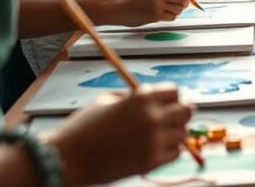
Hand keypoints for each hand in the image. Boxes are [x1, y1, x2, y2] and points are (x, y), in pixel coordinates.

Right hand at [43, 84, 191, 184]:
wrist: (67, 158)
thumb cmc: (84, 126)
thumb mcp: (108, 99)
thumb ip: (133, 97)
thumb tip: (153, 98)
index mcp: (142, 97)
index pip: (175, 91)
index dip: (171, 97)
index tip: (165, 103)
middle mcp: (152, 116)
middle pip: (187, 110)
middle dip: (180, 112)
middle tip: (169, 118)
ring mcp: (153, 140)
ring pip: (184, 133)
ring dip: (175, 132)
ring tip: (160, 135)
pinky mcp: (150, 162)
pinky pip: (175, 153)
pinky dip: (170, 150)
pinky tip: (156, 148)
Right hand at [114, 0, 189, 25]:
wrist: (118, 8)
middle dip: (185, 4)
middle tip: (182, 6)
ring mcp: (157, 3)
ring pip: (179, 8)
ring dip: (177, 11)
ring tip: (169, 10)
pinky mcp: (155, 15)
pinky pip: (172, 17)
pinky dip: (171, 17)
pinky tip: (163, 15)